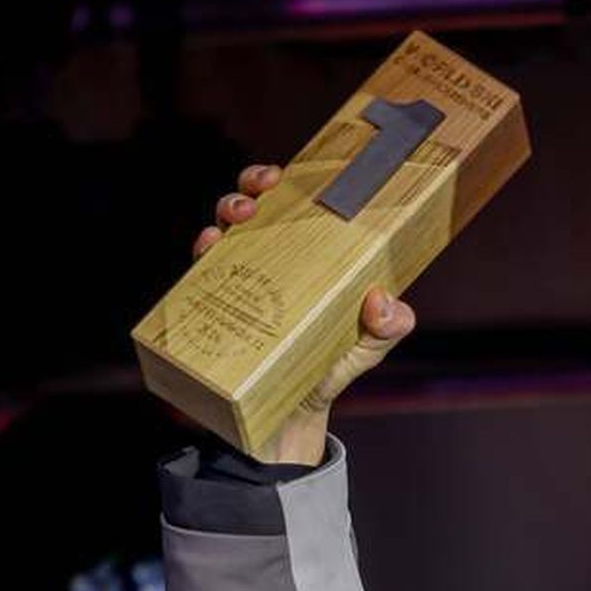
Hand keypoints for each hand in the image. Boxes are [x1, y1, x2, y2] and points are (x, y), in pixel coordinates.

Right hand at [194, 161, 416, 463]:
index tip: (283, 175)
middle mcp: (272, 259)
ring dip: (225, 212)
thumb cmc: (334, 366)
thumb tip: (382, 301)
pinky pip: (201, 271)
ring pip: (224, 229)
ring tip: (234, 221)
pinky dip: (202, 254)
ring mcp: (242, 279)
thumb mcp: (371, 345)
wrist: (293, 415)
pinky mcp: (216, 304)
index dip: (286, 181)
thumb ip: (389, 326)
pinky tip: (208, 250)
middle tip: (258, 194)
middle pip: (254, 205)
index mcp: (311, 254)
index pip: (297, 204)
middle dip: (250, 186)